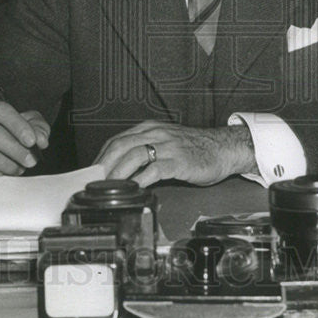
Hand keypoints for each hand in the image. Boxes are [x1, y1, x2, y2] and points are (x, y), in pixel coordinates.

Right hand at [0, 93, 49, 175]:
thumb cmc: (3, 129)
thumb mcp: (23, 122)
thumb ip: (37, 127)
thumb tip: (42, 140)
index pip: (0, 109)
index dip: (18, 125)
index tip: (32, 141)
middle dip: (15, 149)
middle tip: (31, 161)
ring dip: (7, 164)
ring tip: (20, 168)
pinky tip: (6, 173)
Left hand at [93, 121, 255, 186]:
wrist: (224, 148)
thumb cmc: (196, 148)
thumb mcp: (167, 142)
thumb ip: (147, 149)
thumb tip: (122, 167)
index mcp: (151, 128)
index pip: (118, 140)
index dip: (102, 156)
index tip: (93, 173)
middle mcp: (157, 134)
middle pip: (122, 146)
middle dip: (105, 165)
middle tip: (95, 182)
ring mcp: (169, 147)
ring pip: (135, 155)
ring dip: (118, 172)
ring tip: (109, 186)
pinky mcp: (179, 161)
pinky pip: (155, 169)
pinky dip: (140, 179)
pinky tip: (134, 188)